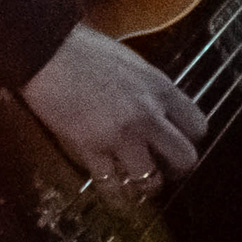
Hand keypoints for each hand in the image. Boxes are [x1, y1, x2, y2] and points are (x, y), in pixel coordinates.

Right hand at [20, 23, 207, 195]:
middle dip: (174, 168)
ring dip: (143, 185)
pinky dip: (112, 193)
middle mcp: (149, 115)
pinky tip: (111, 193)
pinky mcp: (93, 148)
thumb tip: (150, 105)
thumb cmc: (81, 48)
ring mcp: (122, 135)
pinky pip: (111, 184)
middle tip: (159, 167)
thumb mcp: (128, 62)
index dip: (189, 138)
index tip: (175, 140)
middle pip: (184, 158)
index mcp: (160, 88)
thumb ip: (145, 88)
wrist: (44, 50)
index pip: (198, 126)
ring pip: (150, 180)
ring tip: (134, 185)